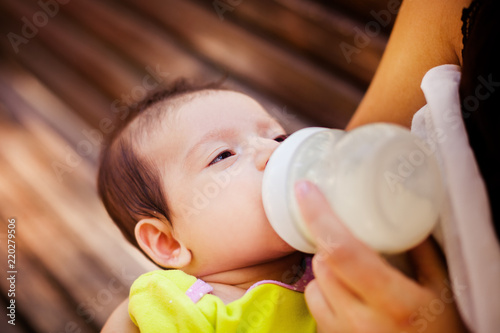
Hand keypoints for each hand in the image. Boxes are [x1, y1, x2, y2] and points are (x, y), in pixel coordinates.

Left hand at [295, 180, 467, 332]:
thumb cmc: (443, 328)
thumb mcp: (442, 287)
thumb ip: (419, 248)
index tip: (306, 189)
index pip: (343, 251)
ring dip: (326, 266)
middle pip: (323, 264)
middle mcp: (361, 320)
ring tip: (351, 267)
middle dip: (328, 241)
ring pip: (313, 283)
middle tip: (346, 232)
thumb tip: (398, 208)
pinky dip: (323, 289)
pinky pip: (314, 303)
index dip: (319, 216)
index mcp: (394, 302)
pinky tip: (346, 290)